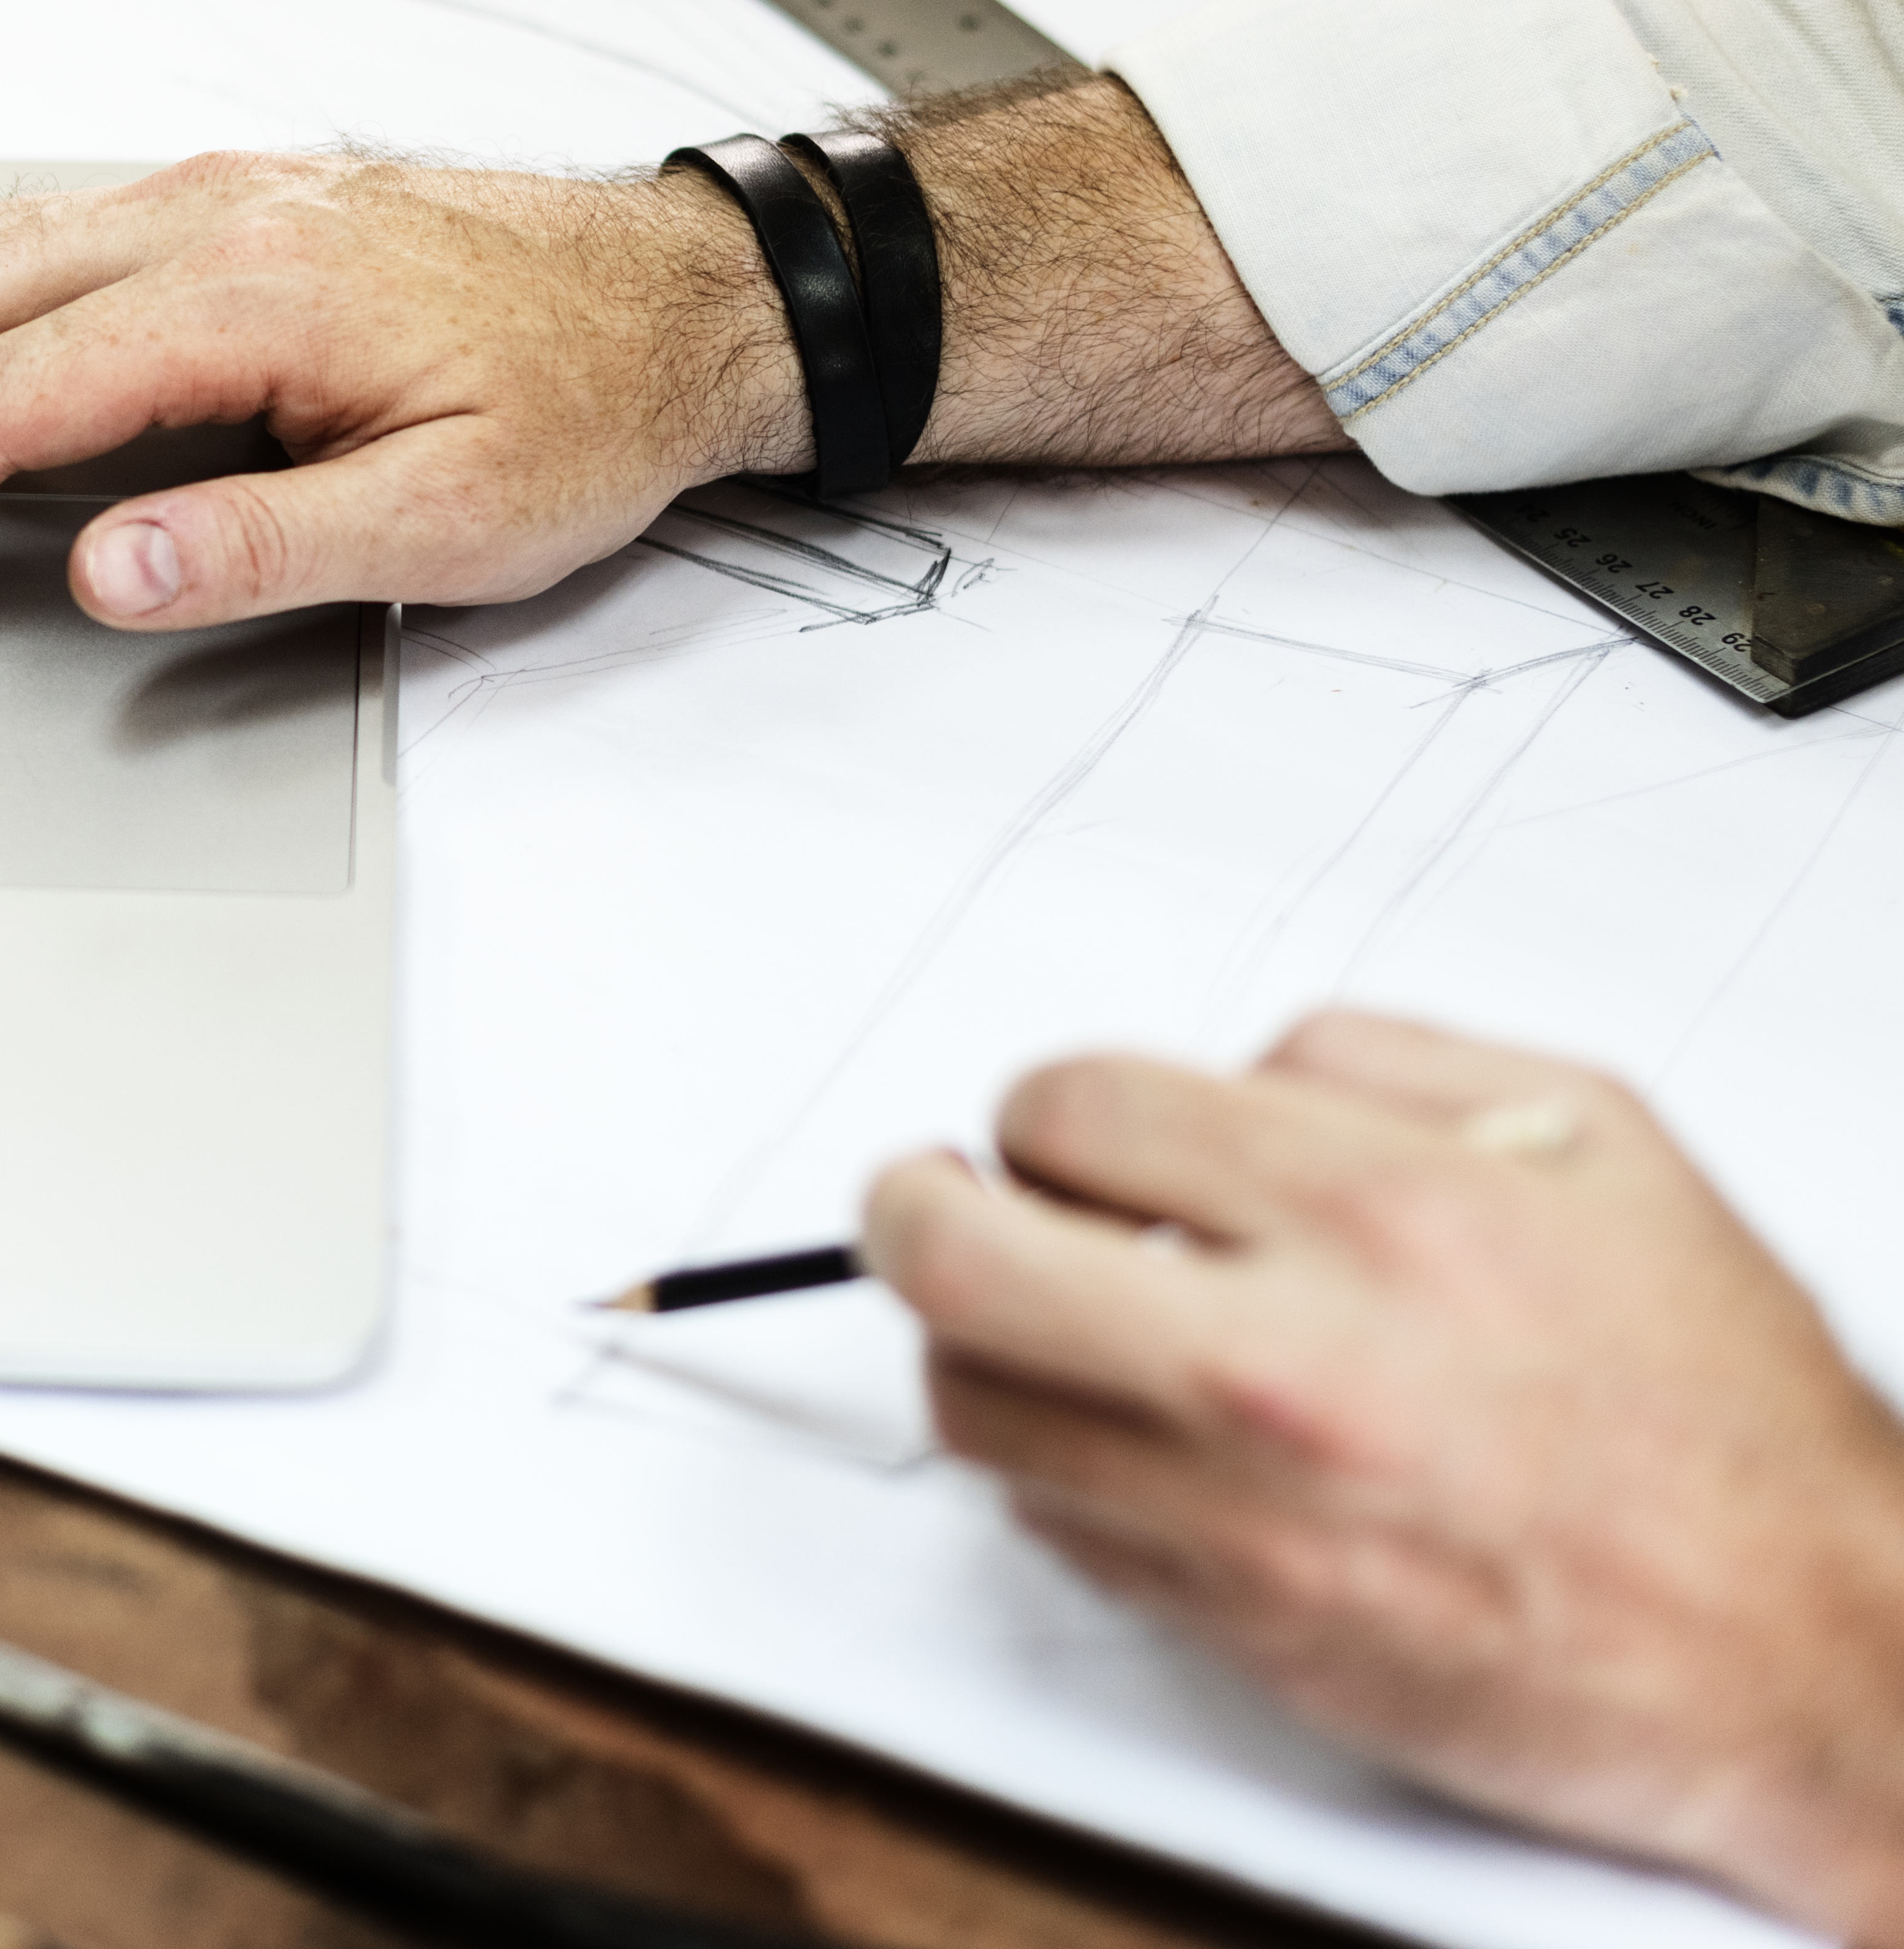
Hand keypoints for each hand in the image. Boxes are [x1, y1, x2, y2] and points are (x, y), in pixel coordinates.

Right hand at [0, 82, 1335, 628]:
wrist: (689, 295)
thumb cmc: (589, 403)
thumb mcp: (457, 522)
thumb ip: (268, 544)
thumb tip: (103, 570)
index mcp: (253, 292)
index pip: (11, 396)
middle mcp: (206, 217)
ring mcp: (201, 197)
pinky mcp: (211, 207)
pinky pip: (18, 233)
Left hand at [864, 1012, 1903, 1938]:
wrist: (1809, 1650)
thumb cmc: (1718, 1416)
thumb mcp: (1594, 1143)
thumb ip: (1372, 1067)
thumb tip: (1215, 1073)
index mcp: (1380, 1212)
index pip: (1071, 1108)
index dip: (1042, 1112)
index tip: (1058, 1137)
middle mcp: (1289, 1362)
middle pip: (957, 1256)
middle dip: (908, 1209)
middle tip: (926, 1199)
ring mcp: (1246, 1509)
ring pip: (974, 1402)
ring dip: (976, 1345)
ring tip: (1040, 1322)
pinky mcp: (1236, 1622)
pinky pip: (1050, 1522)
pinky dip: (1055, 1465)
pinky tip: (1129, 1435)